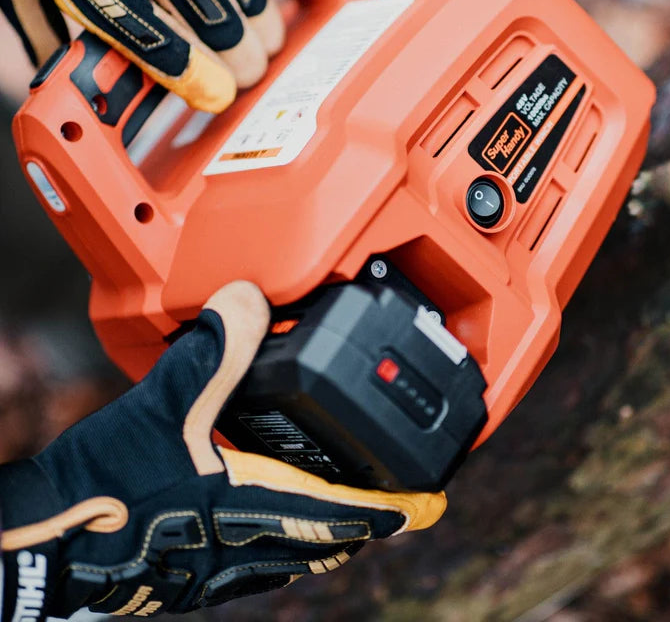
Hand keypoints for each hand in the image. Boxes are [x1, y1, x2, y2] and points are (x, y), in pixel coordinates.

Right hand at [0, 283, 444, 617]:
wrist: (42, 546)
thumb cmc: (99, 492)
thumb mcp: (162, 408)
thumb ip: (212, 352)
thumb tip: (248, 301)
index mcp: (250, 508)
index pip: (344, 514)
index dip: (393, 508)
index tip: (429, 503)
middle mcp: (244, 544)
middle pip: (329, 538)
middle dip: (369, 519)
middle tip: (400, 498)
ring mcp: (219, 563)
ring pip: (298, 550)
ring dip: (332, 528)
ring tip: (351, 504)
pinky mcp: (194, 566)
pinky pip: (263, 554)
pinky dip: (290, 532)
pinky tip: (277, 511)